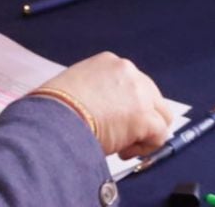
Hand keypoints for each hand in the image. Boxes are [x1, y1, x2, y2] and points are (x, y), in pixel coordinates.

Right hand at [37, 52, 175, 158]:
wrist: (54, 118)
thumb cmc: (54, 108)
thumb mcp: (75, 88)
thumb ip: (96, 94)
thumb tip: (103, 114)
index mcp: (109, 62)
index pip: (132, 85)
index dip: (126, 107)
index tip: (113, 121)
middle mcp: (128, 72)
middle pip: (152, 97)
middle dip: (140, 119)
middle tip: (120, 137)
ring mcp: (139, 92)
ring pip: (160, 116)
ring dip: (144, 133)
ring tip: (121, 146)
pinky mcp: (144, 116)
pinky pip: (160, 135)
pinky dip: (146, 147)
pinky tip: (123, 151)